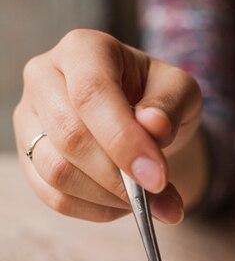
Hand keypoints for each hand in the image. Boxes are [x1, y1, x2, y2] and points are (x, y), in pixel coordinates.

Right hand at [13, 29, 201, 222]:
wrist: (139, 120)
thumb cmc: (157, 100)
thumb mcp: (179, 93)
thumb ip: (171, 107)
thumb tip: (154, 128)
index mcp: (83, 50)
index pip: (91, 94)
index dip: (124, 141)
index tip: (157, 178)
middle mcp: (44, 78)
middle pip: (69, 137)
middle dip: (118, 177)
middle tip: (158, 195)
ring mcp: (30, 121)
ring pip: (57, 173)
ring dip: (109, 197)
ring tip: (146, 200)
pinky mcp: (29, 159)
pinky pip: (56, 198)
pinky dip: (97, 210)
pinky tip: (123, 204)